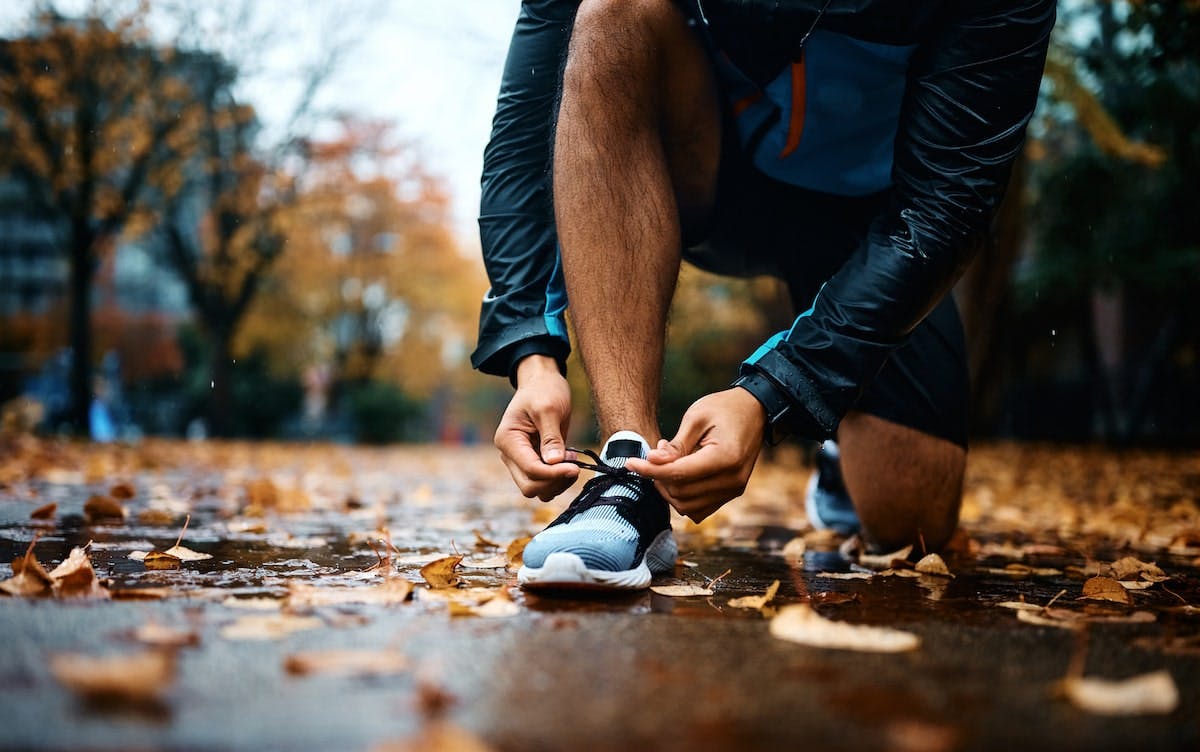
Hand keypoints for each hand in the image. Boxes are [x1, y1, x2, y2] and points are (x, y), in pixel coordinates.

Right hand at [494, 355, 579, 500]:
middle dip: (554, 480)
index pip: (530, 469)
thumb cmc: (544, 390)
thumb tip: (554, 462)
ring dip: (557, 483)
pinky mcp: (534, 462)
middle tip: (575, 466)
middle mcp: (510, 455)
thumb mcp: (549, 408)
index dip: (553, 473)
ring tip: (572, 461)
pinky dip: (559, 479)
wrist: (542, 382)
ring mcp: (521, 460)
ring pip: (537, 490)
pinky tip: (569, 461)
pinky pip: (544, 483)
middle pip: (530, 486)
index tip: (575, 467)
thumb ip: (551, 437)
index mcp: (508, 440)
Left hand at [625, 387, 765, 521]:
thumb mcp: (696, 417)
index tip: (630, 462)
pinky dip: (682, 497)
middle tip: (655, 452)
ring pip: (687, 506)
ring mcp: (734, 490)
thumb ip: (676, 444)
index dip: (650, 471)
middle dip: (659, 478)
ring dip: (669, 489)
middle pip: (681, 493)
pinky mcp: (731, 494)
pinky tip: (680, 474)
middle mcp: (733, 480)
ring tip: (668, 460)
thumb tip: (653, 462)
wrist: (754, 411)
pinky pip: (699, 508)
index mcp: (725, 458)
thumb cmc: (724, 408)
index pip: (679, 474)